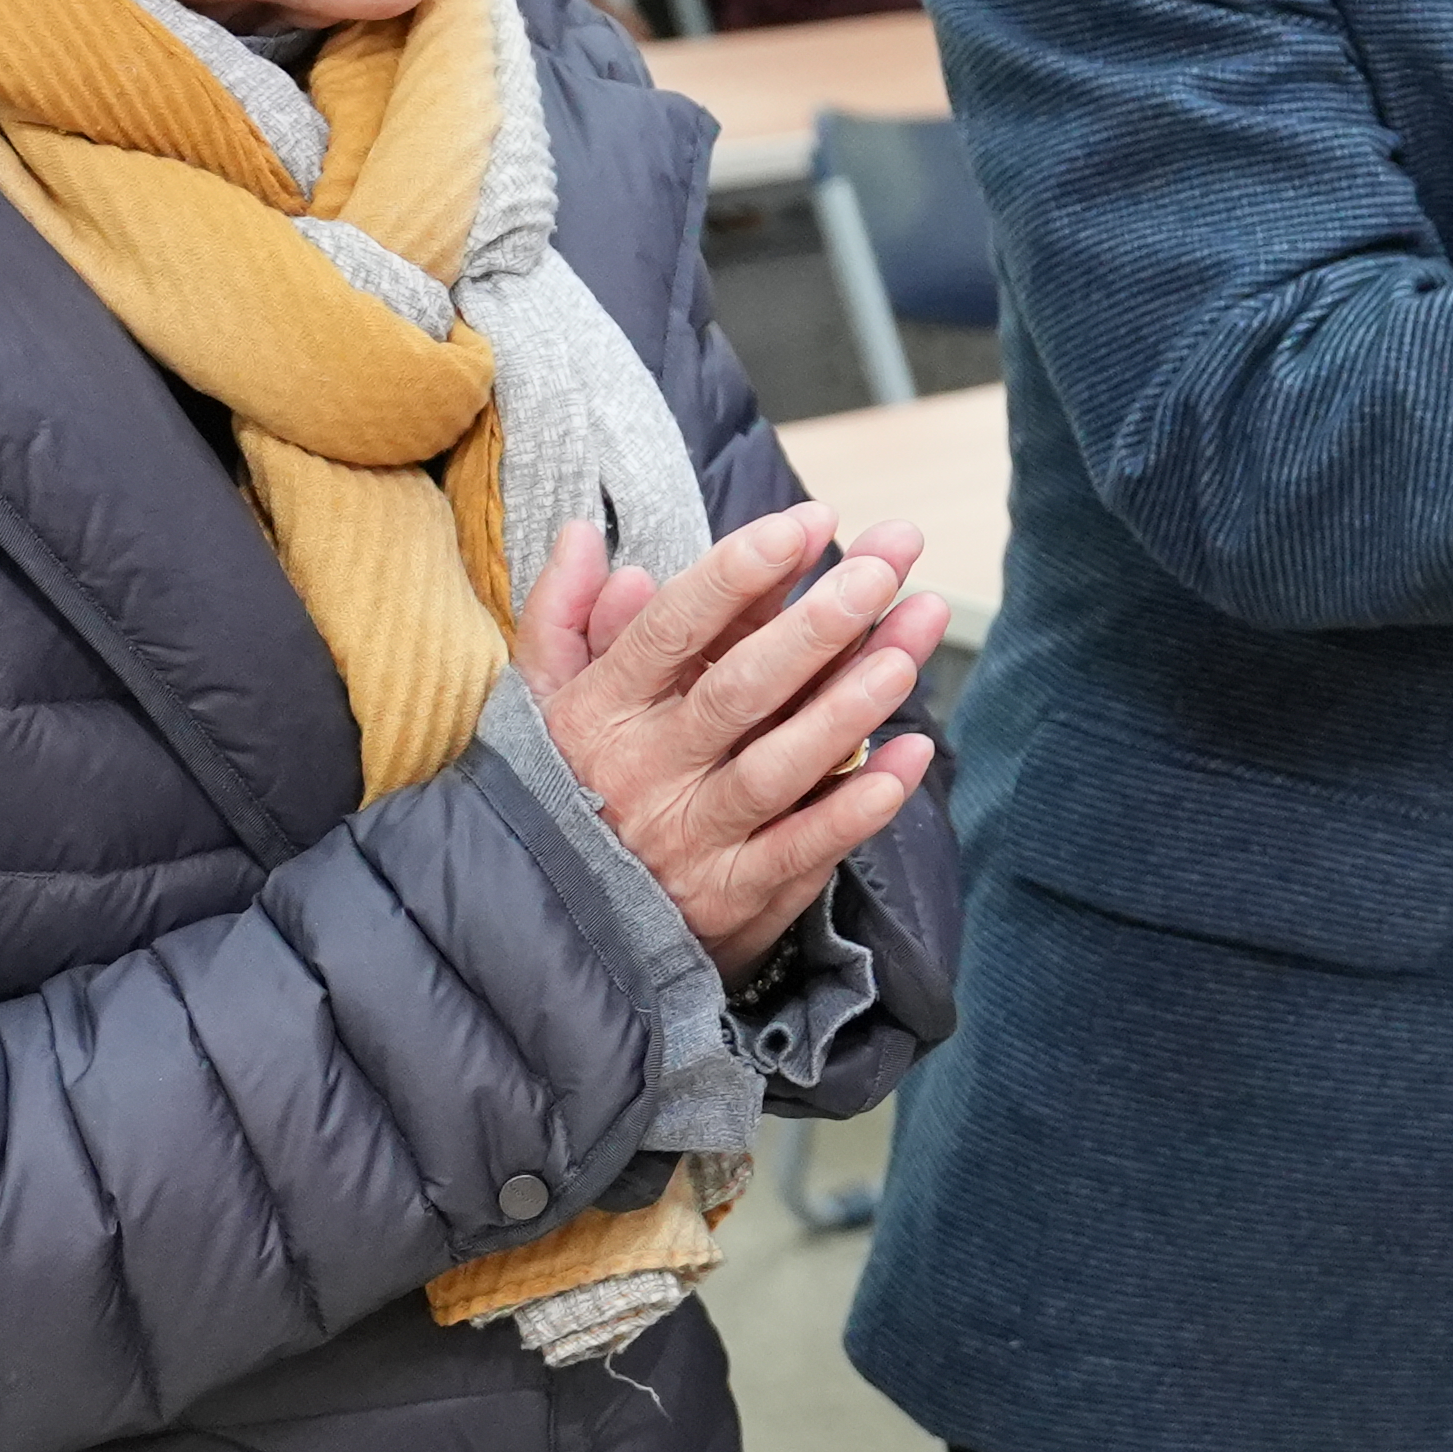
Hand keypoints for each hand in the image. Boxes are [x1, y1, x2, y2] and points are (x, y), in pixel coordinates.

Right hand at [515, 506, 946, 978]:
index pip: (672, 630)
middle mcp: (647, 770)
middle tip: (881, 571)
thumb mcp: (544, 702)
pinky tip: (908, 758)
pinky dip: (856, 808)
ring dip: (846, 708)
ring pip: (778, 767)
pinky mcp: (733, 893)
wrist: (555, 928)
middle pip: (738, 690)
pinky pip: (801, 848)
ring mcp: (693, 834)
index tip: (806, 522)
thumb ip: (564, 617)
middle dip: (814, 627)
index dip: (738, 574)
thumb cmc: (567, 787)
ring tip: (908, 648)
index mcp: (602, 710)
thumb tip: (584, 537)